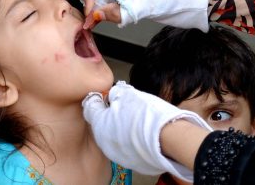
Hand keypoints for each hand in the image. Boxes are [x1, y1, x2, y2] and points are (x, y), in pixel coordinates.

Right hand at [77, 0, 213, 30]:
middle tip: (96, 20)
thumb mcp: (143, 7)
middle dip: (95, 1)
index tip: (91, 16)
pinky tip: (118, 14)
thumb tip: (96, 16)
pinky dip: (112, 4)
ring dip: (104, 4)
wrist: (193, 0)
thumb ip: (117, 12)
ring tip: (109, 18)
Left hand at [82, 81, 212, 179]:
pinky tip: (142, 134)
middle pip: (101, 123)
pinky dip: (131, 140)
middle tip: (126, 107)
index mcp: (98, 124)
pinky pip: (126, 147)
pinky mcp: (129, 161)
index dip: (99, 98)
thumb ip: (115, 93)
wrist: (165, 138)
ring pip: (114, 136)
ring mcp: (116, 154)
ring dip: (121, 128)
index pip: (90, 107)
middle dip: (111, 115)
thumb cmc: (145, 115)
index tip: (108, 96)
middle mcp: (103, 142)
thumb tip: (113, 94)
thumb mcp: (126, 94)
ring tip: (137, 121)